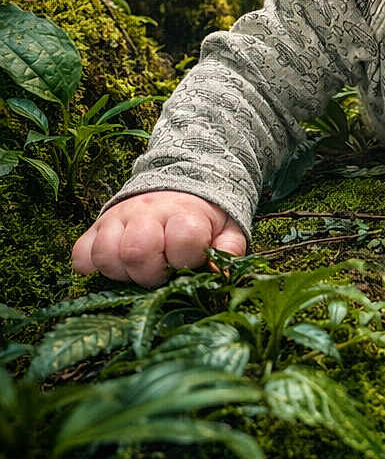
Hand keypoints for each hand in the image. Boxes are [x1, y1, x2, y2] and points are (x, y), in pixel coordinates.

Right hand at [72, 191, 246, 287]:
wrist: (177, 184)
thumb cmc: (202, 217)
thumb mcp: (226, 228)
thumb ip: (229, 249)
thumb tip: (220, 272)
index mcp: (184, 213)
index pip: (183, 240)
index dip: (186, 260)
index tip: (188, 262)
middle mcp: (147, 212)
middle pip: (136, 251)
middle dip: (150, 274)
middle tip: (161, 272)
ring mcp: (118, 217)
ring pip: (105, 254)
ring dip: (121, 271)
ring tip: (139, 269)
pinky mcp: (97, 225)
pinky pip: (81, 253)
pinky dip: (92, 266)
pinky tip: (116, 265)